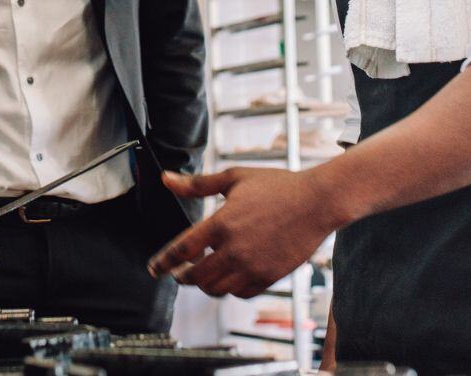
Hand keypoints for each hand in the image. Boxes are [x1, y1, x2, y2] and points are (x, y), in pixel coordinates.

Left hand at [146, 167, 346, 296]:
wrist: (317, 202)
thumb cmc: (276, 186)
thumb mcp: (234, 178)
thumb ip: (197, 184)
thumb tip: (166, 179)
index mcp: (221, 223)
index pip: (181, 250)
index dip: (163, 262)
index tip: (153, 269)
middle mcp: (234, 249)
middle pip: (196, 277)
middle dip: (182, 277)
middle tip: (179, 273)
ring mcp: (253, 266)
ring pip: (217, 289)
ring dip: (204, 284)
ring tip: (203, 274)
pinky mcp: (269, 277)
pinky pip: (241, 293)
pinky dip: (229, 288)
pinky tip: (229, 276)